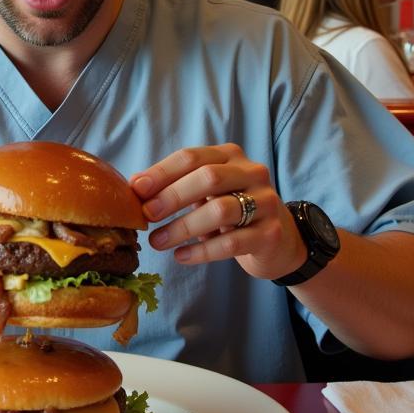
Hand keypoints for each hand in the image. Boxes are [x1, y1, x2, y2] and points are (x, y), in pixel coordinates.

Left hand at [129, 145, 306, 280]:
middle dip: (172, 196)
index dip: (162, 172)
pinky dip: (201, 251)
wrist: (278, 241)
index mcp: (230, 156)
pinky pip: (231, 242)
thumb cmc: (231, 212)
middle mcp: (252, 173)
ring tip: (158, 242)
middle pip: (208, 178)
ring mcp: (265, 202)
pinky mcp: (271, 234)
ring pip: (220, 210)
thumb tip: (135, 185)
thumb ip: (175, 185)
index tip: (136, 189)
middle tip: (147, 215)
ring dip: (182, 227)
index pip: (192, 157)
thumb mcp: (205, 193)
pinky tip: (180, 256)